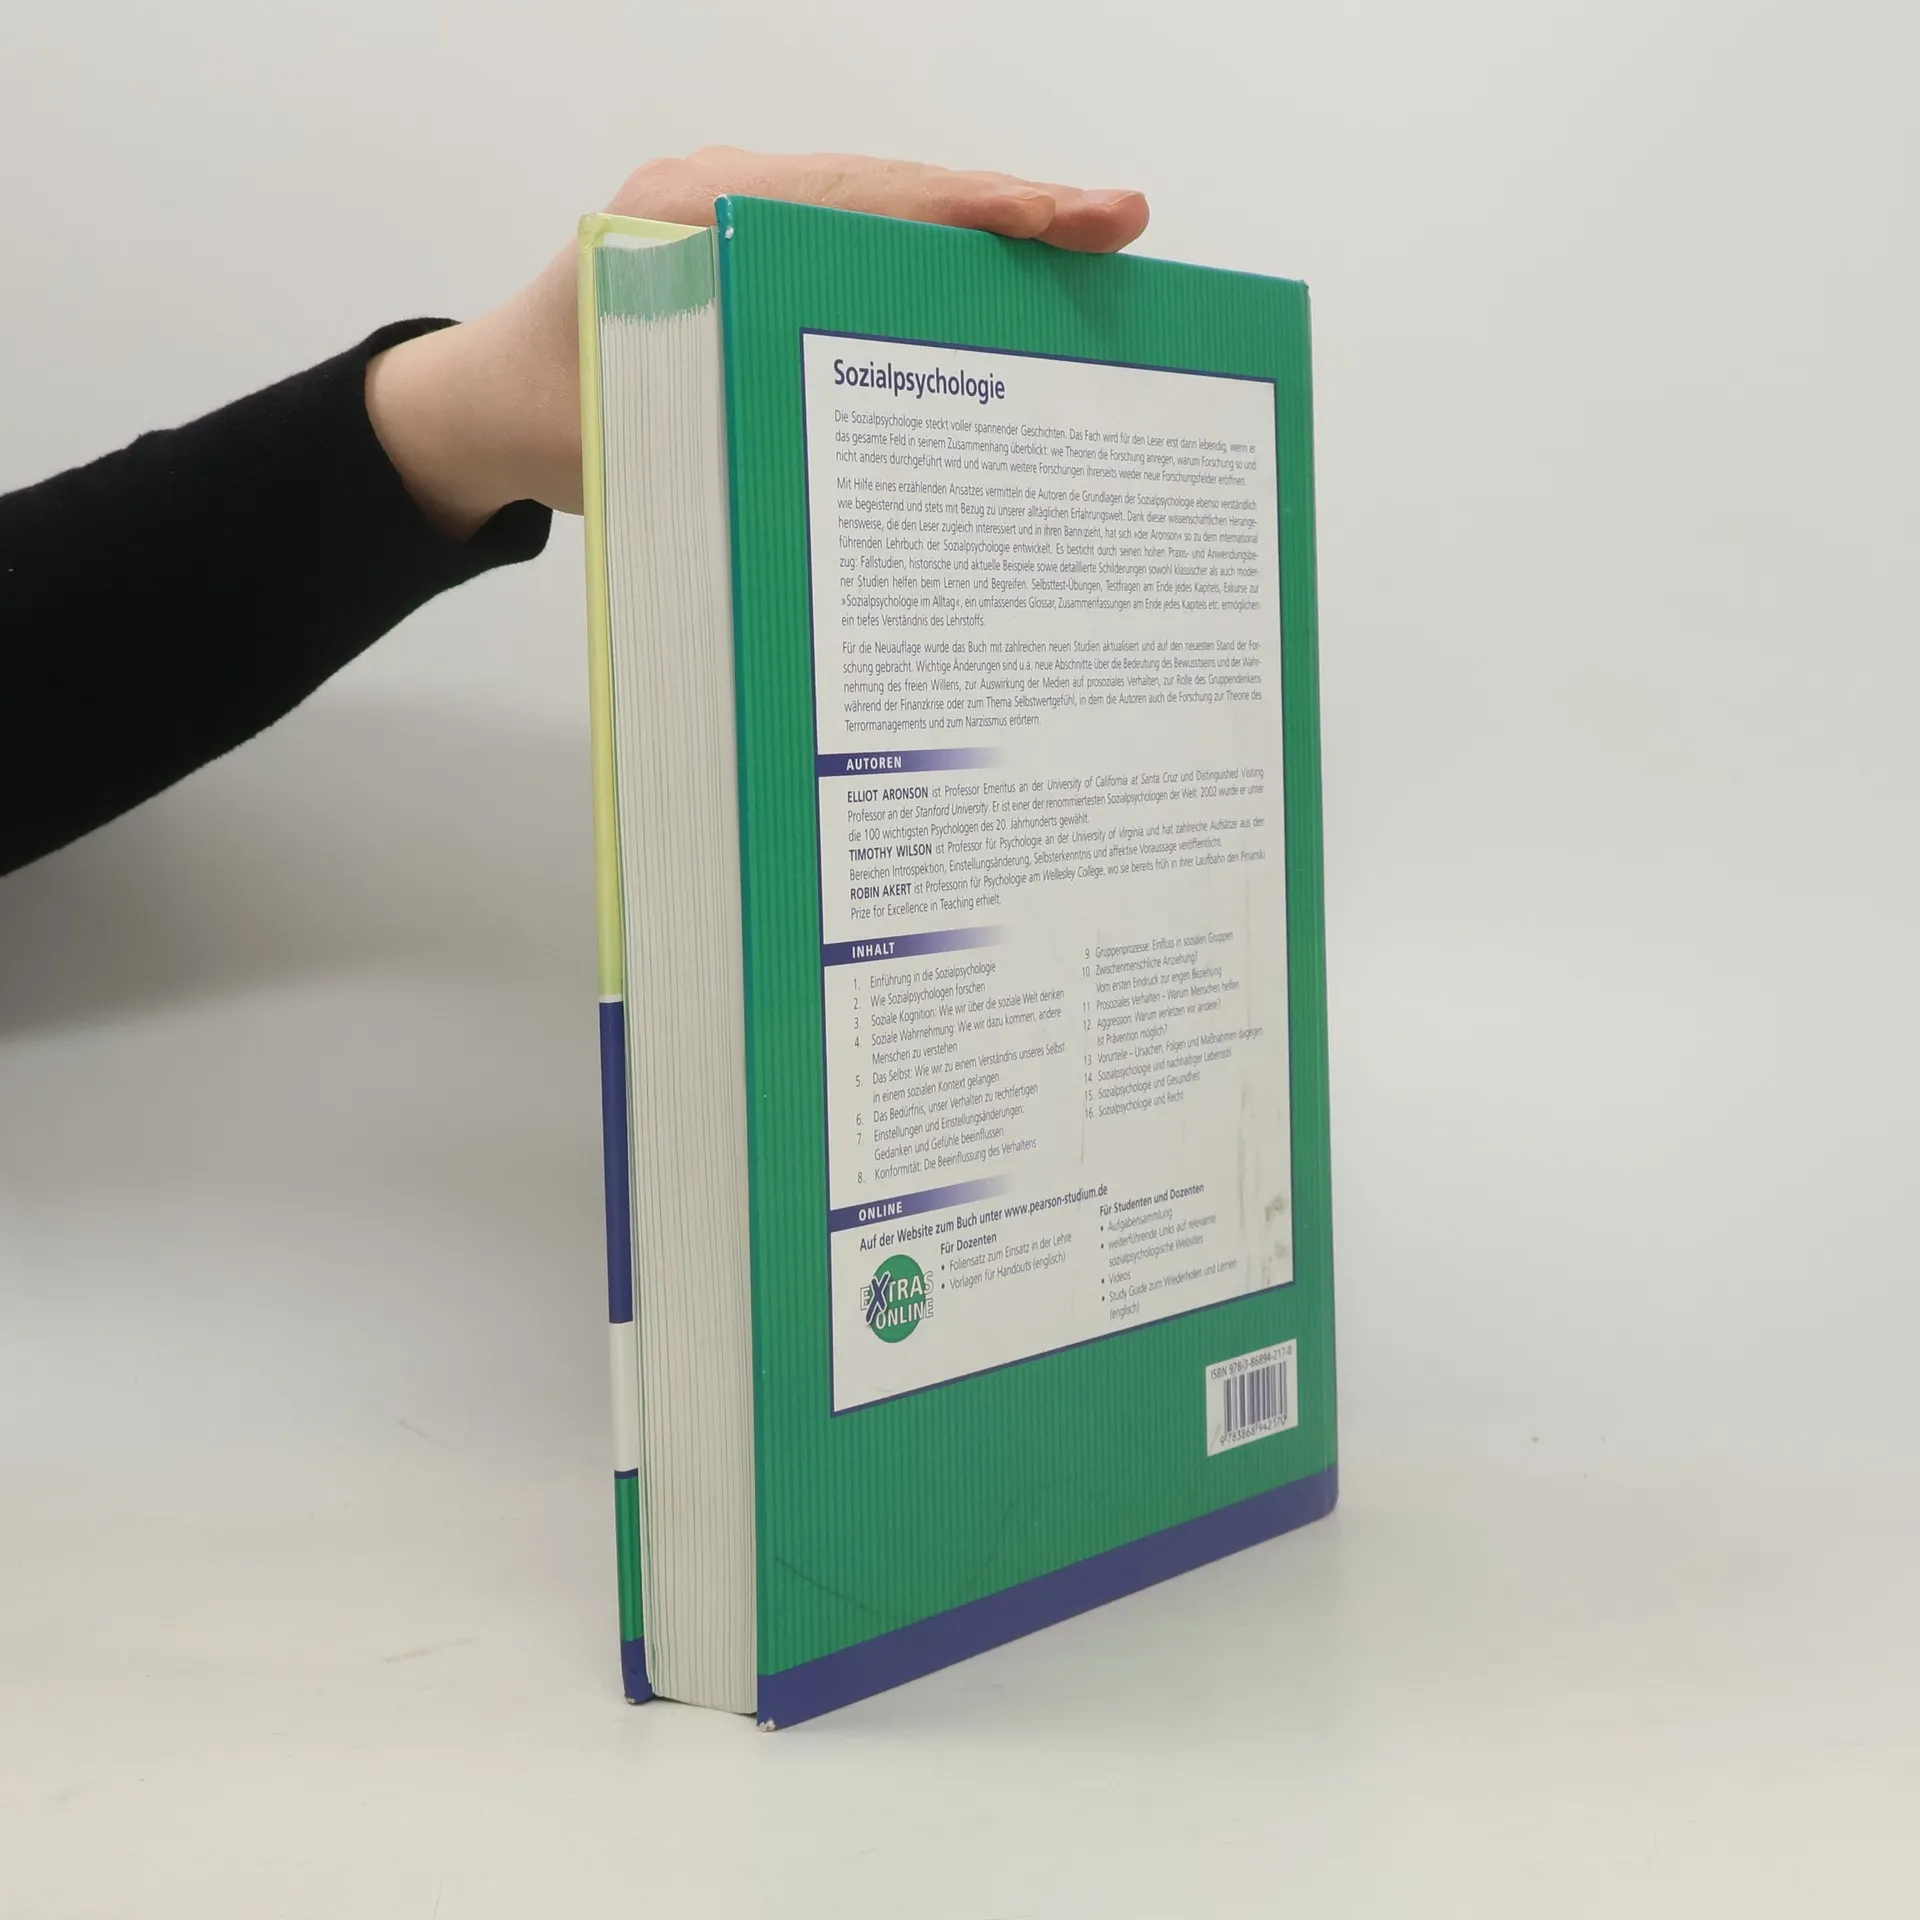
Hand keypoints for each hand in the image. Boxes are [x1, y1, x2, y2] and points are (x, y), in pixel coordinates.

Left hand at [365, 149, 1149, 536]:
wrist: (476, 404)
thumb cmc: (543, 418)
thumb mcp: (632, 436)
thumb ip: (728, 426)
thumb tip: (858, 468)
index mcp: (700, 215)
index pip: (868, 200)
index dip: (976, 212)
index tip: (1070, 220)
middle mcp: (727, 193)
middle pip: (896, 191)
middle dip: (1012, 211)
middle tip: (1119, 224)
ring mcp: (741, 214)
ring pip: (886, 213)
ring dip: (983, 235)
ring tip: (1087, 252)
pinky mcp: (750, 249)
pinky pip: (858, 244)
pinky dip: (932, 263)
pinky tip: (999, 289)